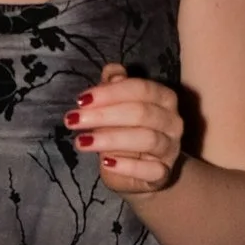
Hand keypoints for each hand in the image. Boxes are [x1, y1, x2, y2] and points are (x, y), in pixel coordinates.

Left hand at [66, 60, 185, 192]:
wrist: (141, 173)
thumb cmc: (126, 132)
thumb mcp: (116, 107)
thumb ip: (114, 86)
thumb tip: (112, 70)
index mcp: (163, 98)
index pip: (141, 89)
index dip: (109, 93)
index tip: (80, 100)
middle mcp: (172, 122)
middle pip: (142, 113)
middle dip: (103, 115)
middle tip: (72, 120)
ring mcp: (171, 149)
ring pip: (147, 139)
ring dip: (110, 139)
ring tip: (81, 141)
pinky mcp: (164, 174)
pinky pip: (151, 170)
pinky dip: (128, 166)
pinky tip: (106, 163)